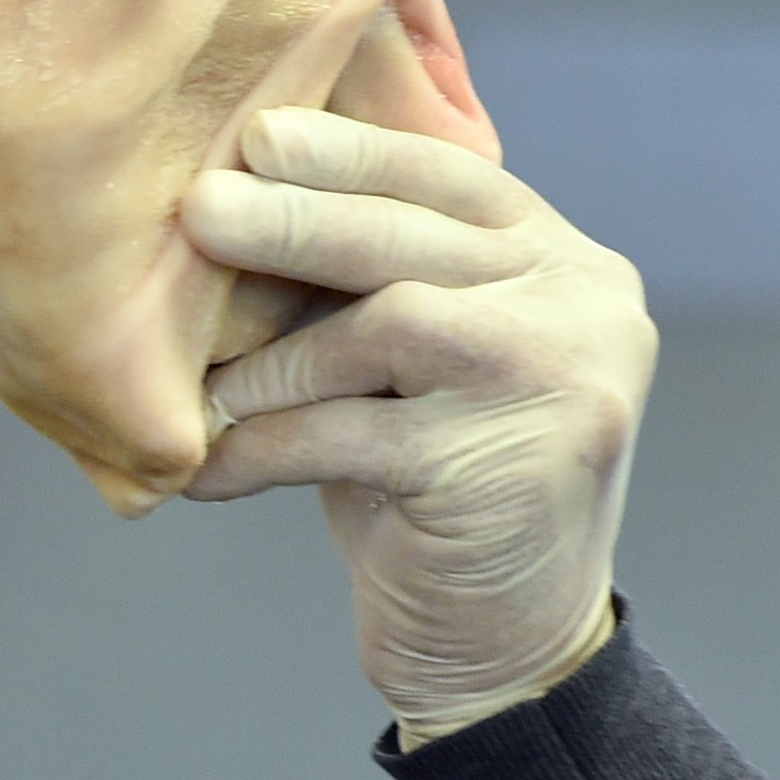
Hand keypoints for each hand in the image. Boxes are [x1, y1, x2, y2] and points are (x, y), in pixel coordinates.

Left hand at [180, 108, 654, 747]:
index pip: (453, 176)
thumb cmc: (426, 489)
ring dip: (270, 357)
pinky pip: (349, 434)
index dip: (352, 151)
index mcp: (562, 261)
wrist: (499, 647)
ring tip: (193, 388)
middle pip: (418, 241)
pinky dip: (259, 446)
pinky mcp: (507, 470)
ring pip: (389, 325)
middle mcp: (585, 307)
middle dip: (298, 219)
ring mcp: (562, 385)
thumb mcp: (405, 370)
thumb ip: (363, 286)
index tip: (258, 133)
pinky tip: (198, 468)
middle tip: (199, 207)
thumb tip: (221, 194)